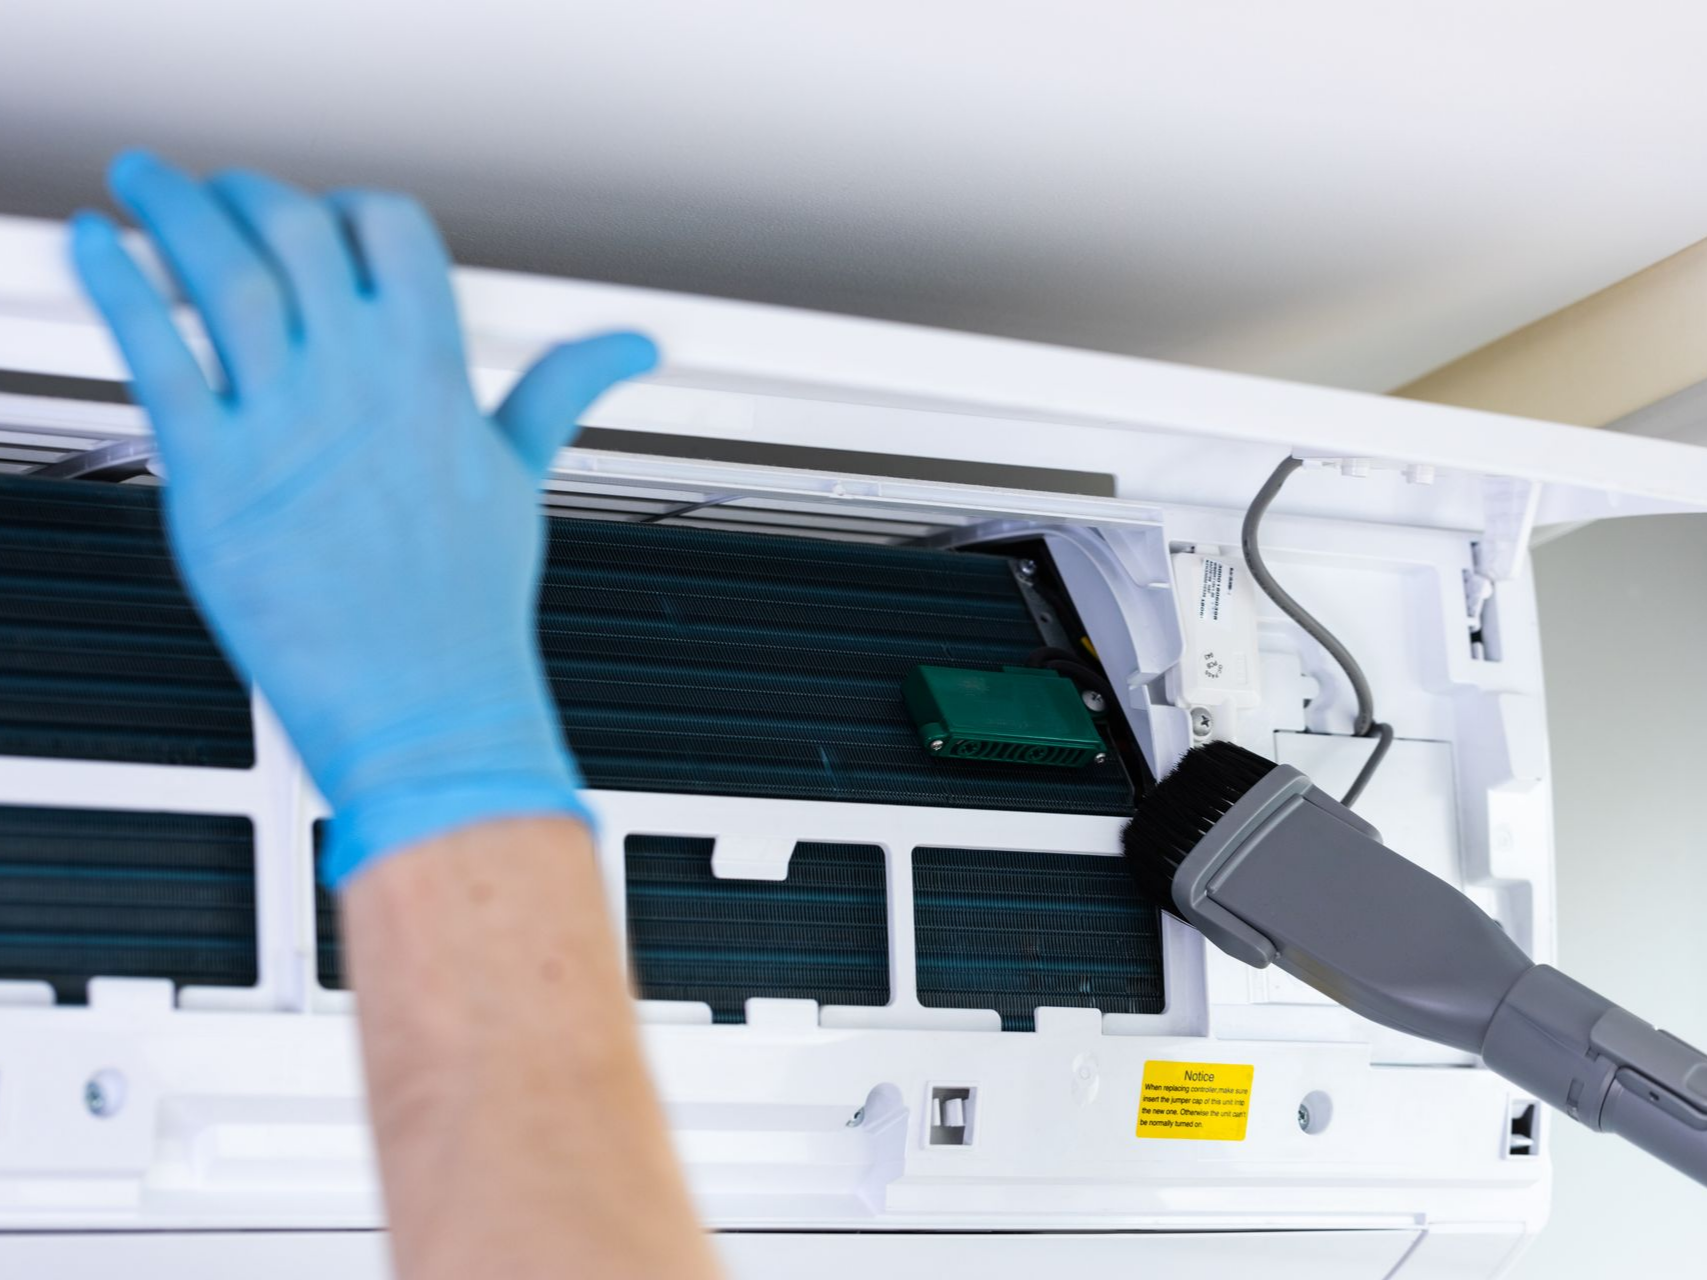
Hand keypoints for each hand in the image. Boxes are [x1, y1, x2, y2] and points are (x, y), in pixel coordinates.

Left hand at [71, 152, 656, 885]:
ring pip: (216, 269)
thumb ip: (559, 390)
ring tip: (143, 181)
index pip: (389, 230)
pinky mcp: (214, 474)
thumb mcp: (519, 478)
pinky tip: (95, 246)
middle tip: (220, 193)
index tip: (326, 219)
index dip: (350, 208)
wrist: (423, 704)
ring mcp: (283, 423)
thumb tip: (629, 347)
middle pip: (293, 229)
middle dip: (248, 193)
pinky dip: (115, 285)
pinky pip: (154, 353)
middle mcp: (359, 382)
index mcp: (433, 373)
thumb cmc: (468, 605)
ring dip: (171, 207)